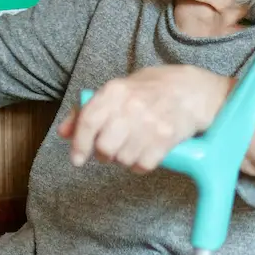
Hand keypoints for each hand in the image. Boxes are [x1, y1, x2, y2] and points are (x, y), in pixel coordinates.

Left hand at [59, 65, 231, 173]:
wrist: (191, 90)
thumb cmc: (149, 90)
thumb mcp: (116, 91)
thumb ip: (88, 111)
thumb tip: (64, 132)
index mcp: (114, 91)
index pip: (88, 121)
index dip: (79, 144)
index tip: (77, 159)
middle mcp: (130, 106)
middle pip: (104, 147)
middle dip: (104, 154)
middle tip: (109, 151)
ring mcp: (150, 123)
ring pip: (123, 158)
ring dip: (123, 159)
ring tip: (131, 147)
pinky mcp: (167, 139)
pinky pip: (143, 165)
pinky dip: (140, 165)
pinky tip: (144, 153)